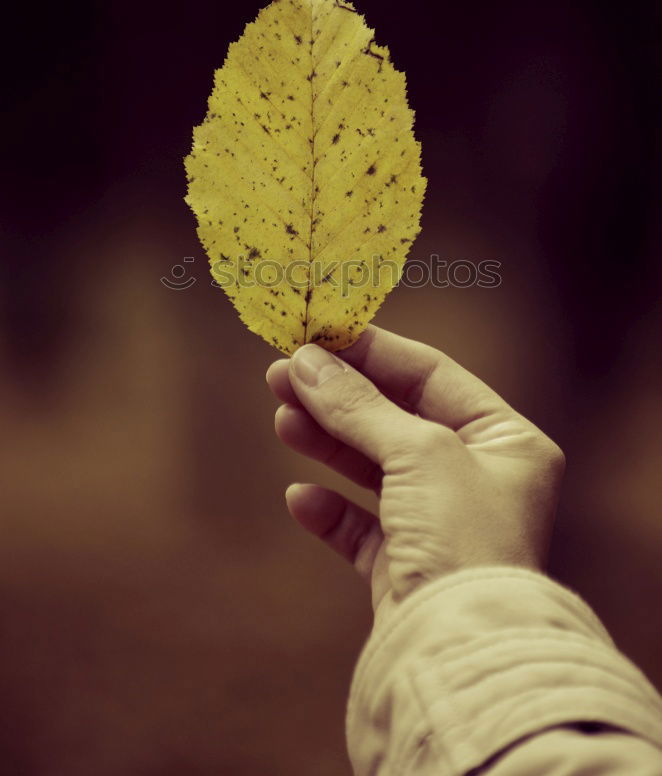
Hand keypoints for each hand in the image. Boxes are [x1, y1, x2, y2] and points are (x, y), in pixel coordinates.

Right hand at [266, 325, 564, 616]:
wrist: (461, 652)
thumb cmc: (464, 540)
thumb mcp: (418, 453)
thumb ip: (360, 406)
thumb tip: (306, 361)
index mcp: (506, 441)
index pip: (432, 376)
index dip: (372, 352)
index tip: (316, 336)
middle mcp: (479, 478)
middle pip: (396, 418)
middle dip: (339, 396)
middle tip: (280, 374)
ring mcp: (442, 524)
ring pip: (374, 468)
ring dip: (327, 441)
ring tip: (281, 417)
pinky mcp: (409, 566)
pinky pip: (363, 527)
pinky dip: (330, 511)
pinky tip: (300, 498)